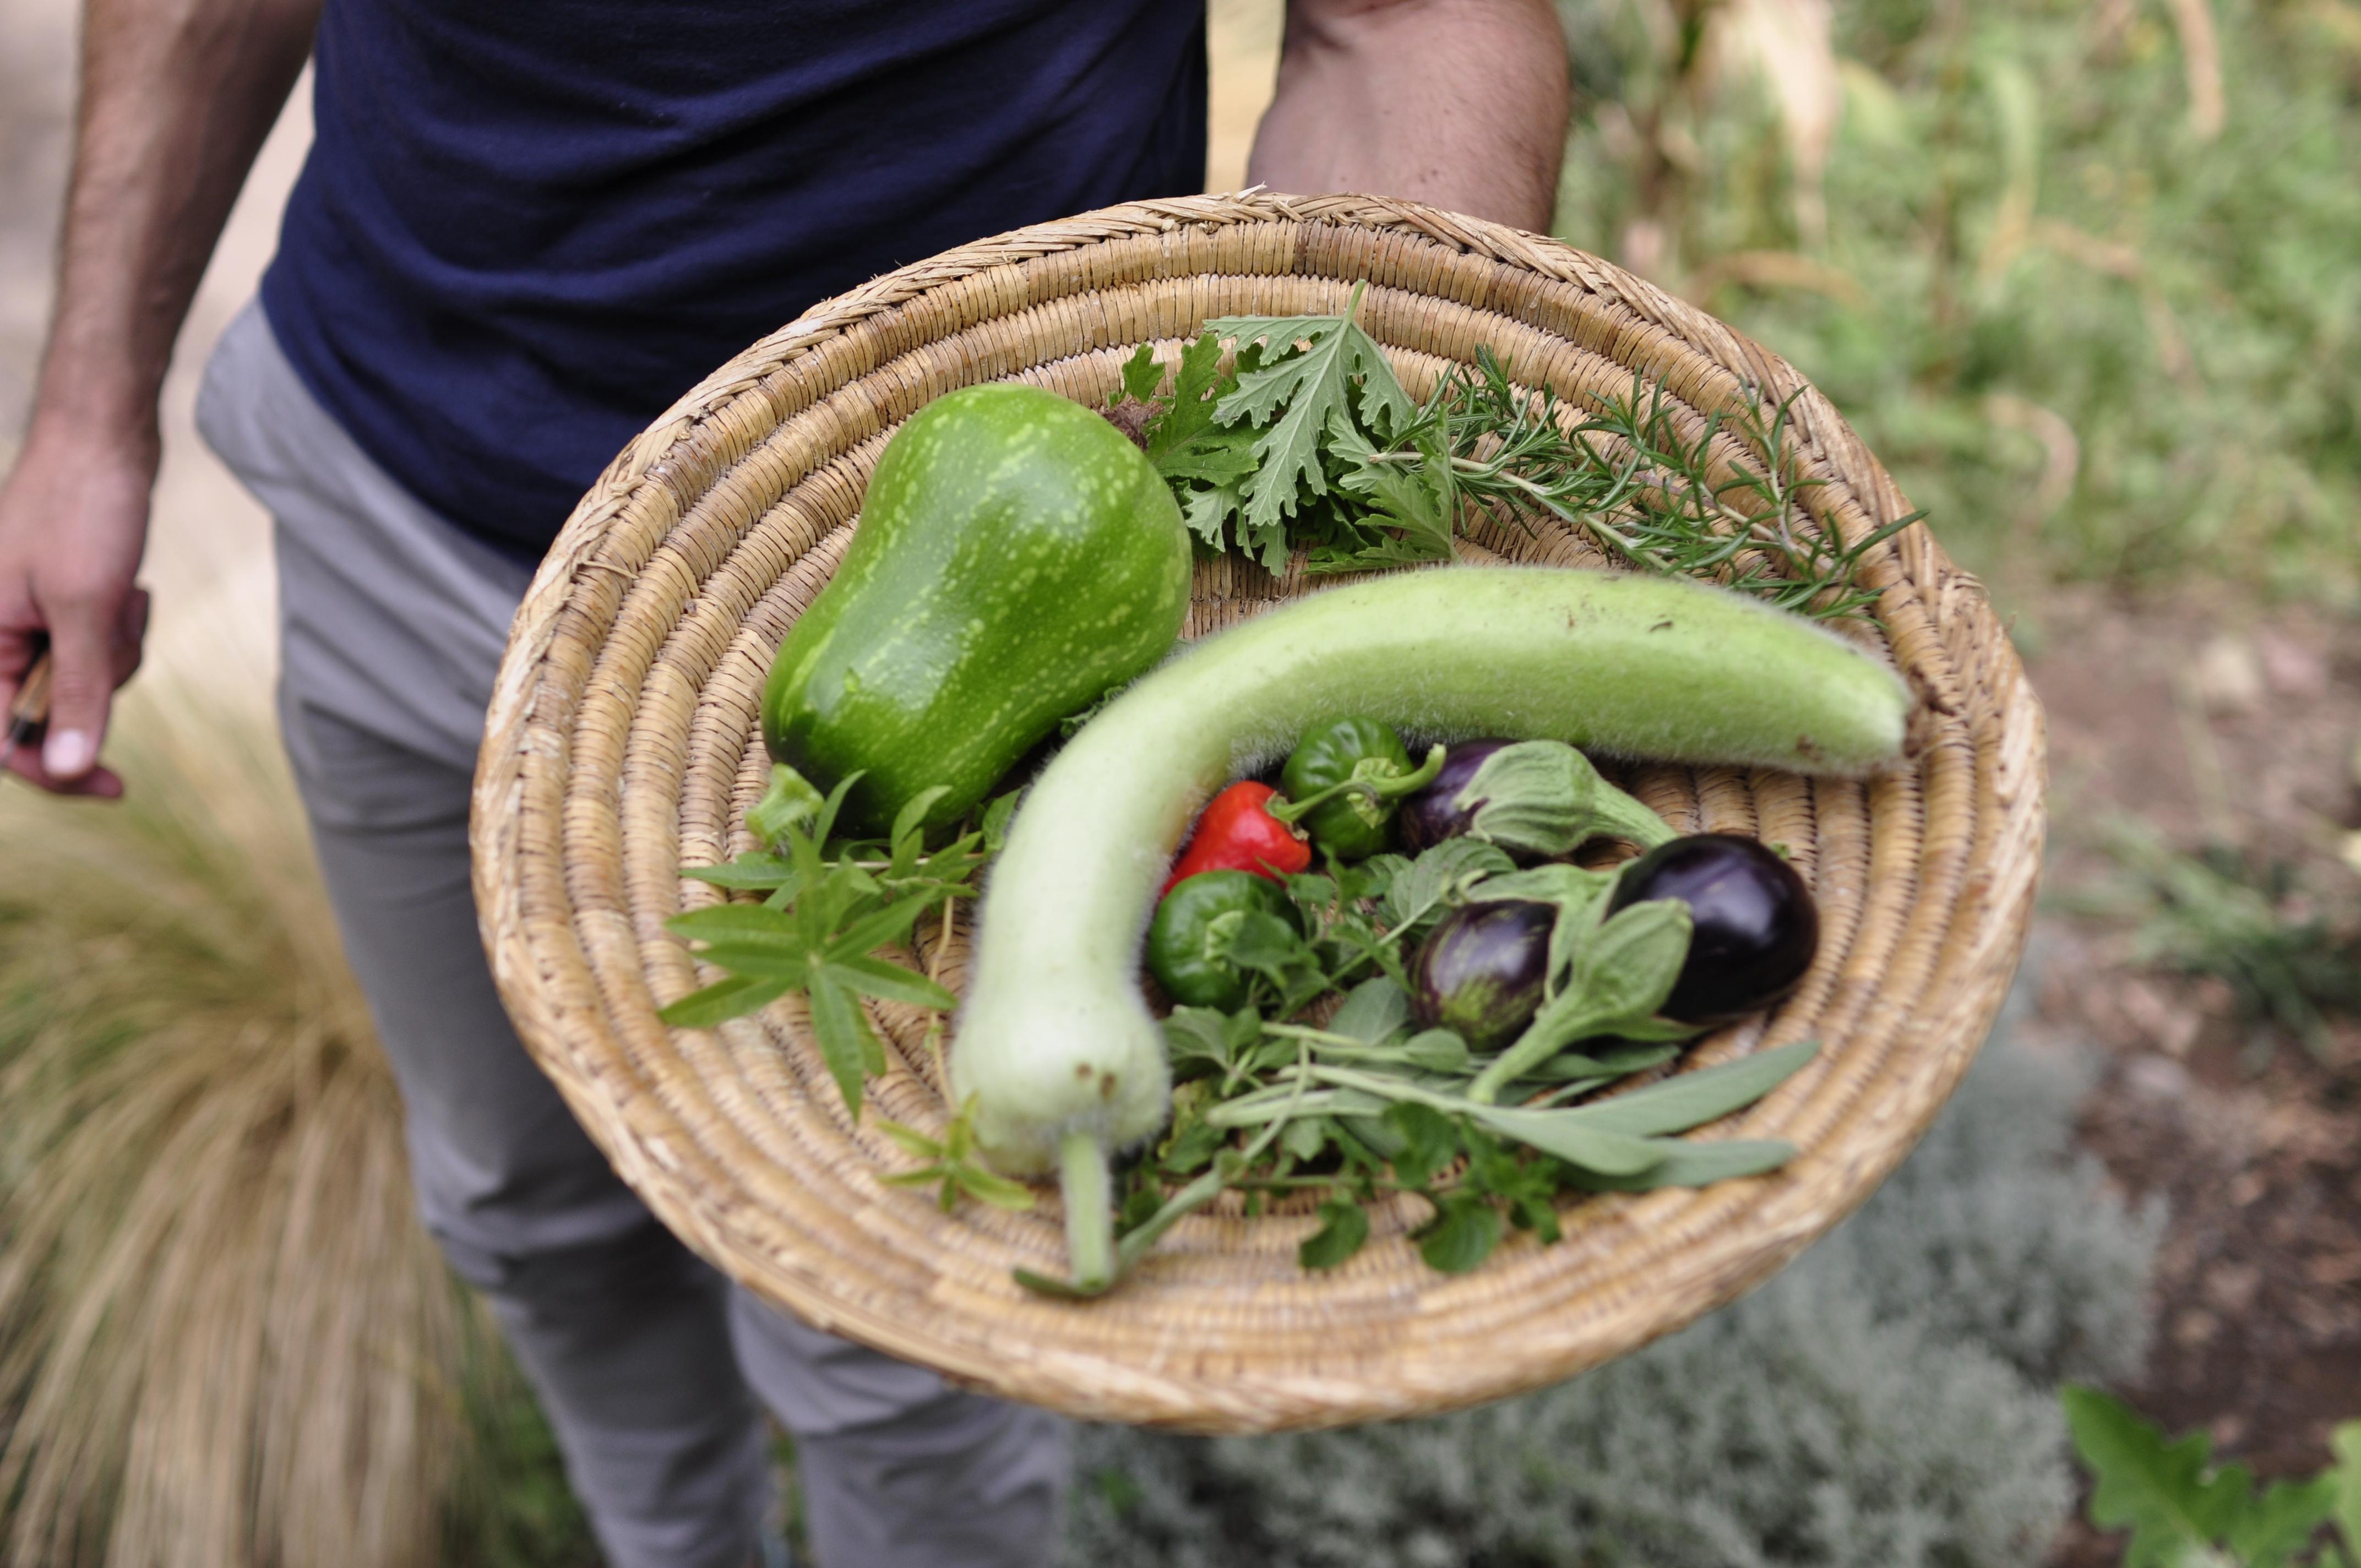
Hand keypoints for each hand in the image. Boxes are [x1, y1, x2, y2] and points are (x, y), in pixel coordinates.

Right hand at [0, 420, 155, 797]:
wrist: (102, 442)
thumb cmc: (83, 512)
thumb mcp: (88, 609)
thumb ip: (78, 692)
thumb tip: (70, 769)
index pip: (1, 739)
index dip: (52, 769)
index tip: (113, 786)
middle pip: (52, 712)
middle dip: (99, 681)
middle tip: (121, 626)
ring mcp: (28, 623)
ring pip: (85, 682)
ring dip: (118, 651)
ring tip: (124, 596)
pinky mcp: (60, 611)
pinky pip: (99, 652)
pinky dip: (123, 631)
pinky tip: (130, 590)